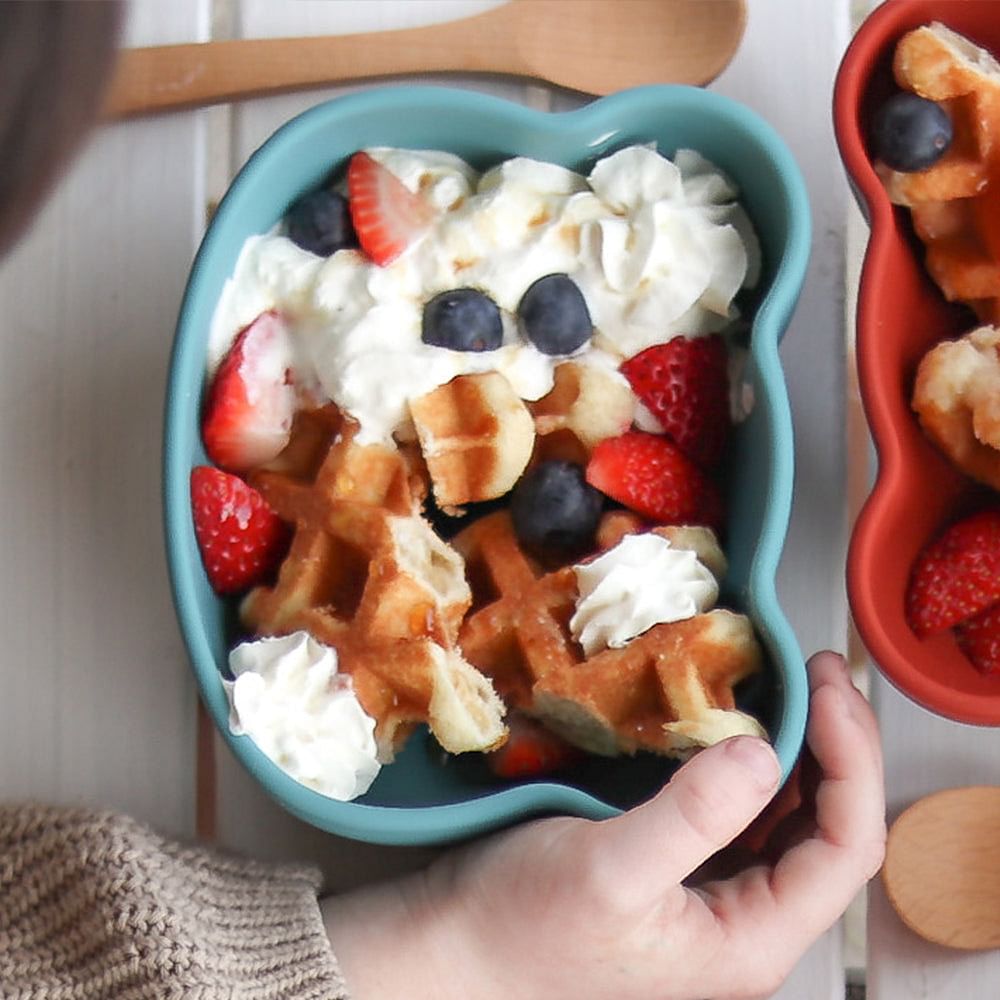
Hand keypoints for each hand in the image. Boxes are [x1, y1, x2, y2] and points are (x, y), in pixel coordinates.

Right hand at [325, 651, 884, 999]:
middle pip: (826, 829)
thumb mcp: (611, 870)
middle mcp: (744, 920)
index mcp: (749, 938)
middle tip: (815, 670)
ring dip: (796, 748)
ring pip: (785, 817)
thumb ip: (694, 815)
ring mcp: (711, 893)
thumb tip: (763, 752)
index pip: (842, 847)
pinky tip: (735, 718)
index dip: (852, 762)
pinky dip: (749, 759)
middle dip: (835, 745)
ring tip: (789, 682)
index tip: (827, 688)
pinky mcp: (677, 865)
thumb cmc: (523, 923)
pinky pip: (738, 810)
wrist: (457, 943)